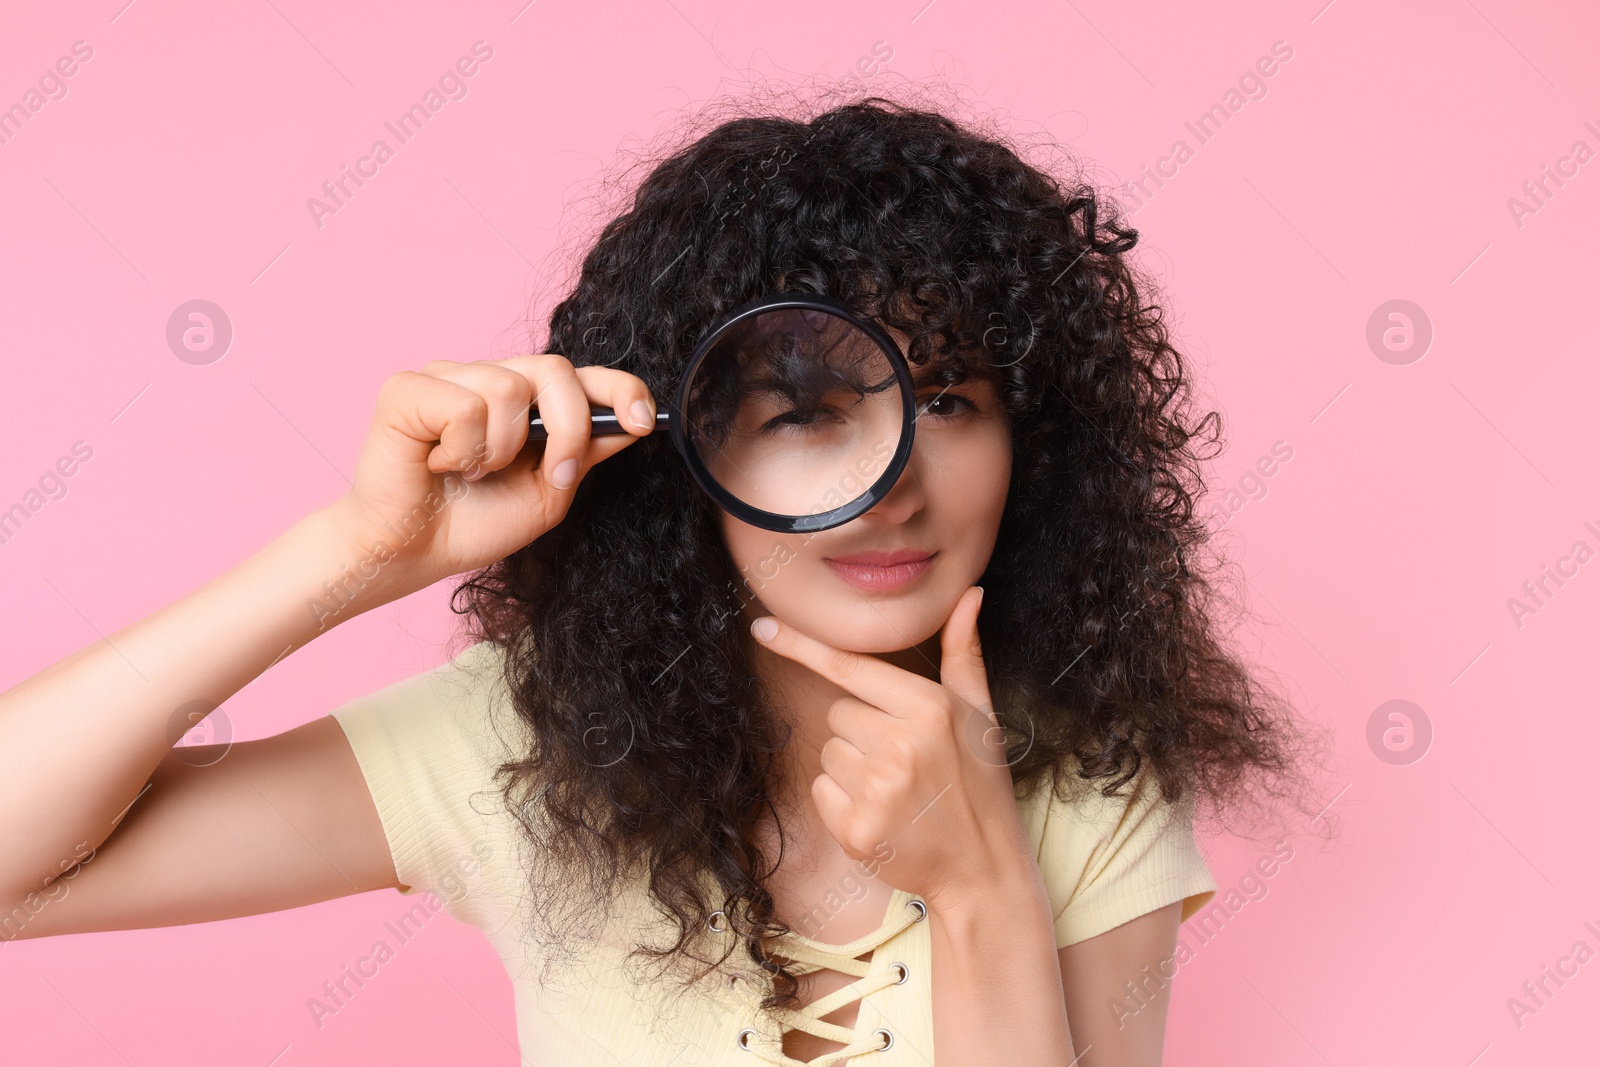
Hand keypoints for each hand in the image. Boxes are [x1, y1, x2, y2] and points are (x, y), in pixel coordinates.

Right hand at [326, 355, 655, 596]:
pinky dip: (461, 451)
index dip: (622, 387)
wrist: (412, 553)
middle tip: (552, 475)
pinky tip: (439, 465)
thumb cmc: (474, 523)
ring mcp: (447, 376)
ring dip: (500, 451)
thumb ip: (586, 452)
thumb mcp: (549, 492)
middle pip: (555, 369)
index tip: (646, 421)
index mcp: (527, 400)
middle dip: (569, 429)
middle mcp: (489, 377)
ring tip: (471, 473)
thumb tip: (632, 421)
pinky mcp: (407, 388)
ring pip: (508, 389)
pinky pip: (464, 406)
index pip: (583, 374)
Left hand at [749, 586, 1036, 913]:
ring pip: (829, 753)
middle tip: (905, 760)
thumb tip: (969, 595)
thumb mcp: (980, 715)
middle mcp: (900, 744)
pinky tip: (883, 815)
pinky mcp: (855, 828)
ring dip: (853, 769)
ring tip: (899, 789)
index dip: (802, 645)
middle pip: (838, 713)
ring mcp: (876, 789)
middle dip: (863, 732)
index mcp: (929, 708)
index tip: (762, 627)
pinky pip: (822, 791)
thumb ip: (964, 653)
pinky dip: (843, 803)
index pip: (851, 666)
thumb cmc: (980, 785)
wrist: (983, 870)